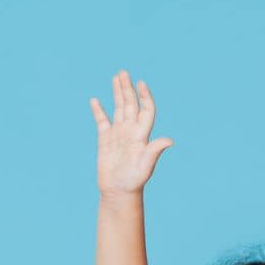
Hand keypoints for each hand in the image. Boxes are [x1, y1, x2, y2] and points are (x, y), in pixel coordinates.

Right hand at [89, 70, 173, 195]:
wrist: (118, 192)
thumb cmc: (133, 181)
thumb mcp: (145, 166)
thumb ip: (155, 150)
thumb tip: (170, 141)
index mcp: (141, 135)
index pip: (146, 110)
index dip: (145, 97)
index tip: (141, 83)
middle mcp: (131, 132)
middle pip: (130, 105)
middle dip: (128, 88)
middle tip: (124, 72)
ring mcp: (118, 134)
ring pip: (118, 108)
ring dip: (117, 93)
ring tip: (116, 77)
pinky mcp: (105, 140)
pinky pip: (102, 121)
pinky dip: (98, 111)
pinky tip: (95, 100)